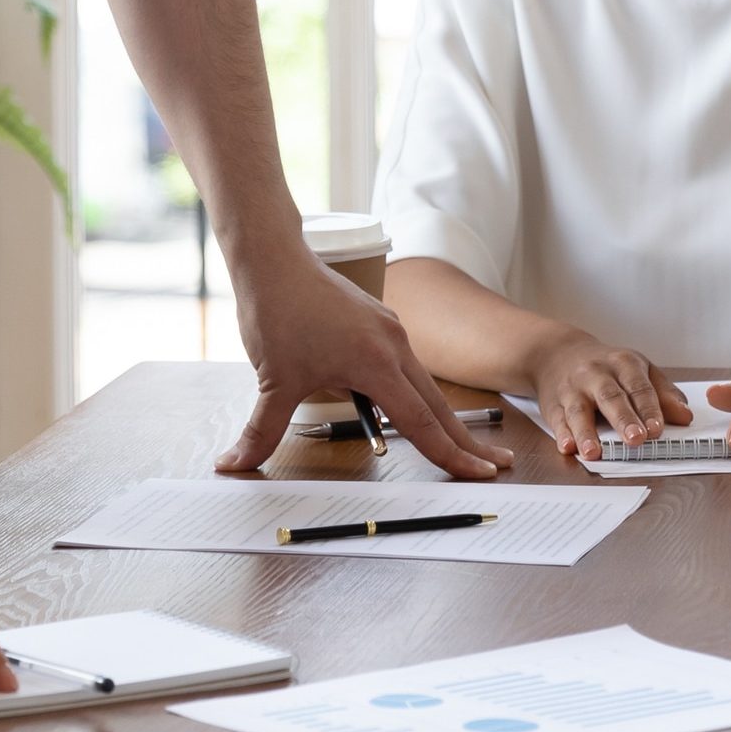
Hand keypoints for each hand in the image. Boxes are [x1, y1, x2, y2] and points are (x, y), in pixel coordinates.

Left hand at [220, 248, 511, 479]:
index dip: (450, 455)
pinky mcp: (380, 322)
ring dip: (443, 417)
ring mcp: (390, 331)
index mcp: (377, 363)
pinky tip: (412, 406)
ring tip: (464, 444)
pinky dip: (418, 391)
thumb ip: (261, 430)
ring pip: (424, 384)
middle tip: (497, 465)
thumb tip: (233, 464)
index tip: (478, 474)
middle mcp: (394, 345)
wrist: (273, 258)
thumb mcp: (272, 381)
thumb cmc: (278, 311)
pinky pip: (407, 365)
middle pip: (439, 405)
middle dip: (466, 441)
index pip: (421, 422)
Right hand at [525, 332, 688, 460]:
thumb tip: (685, 416)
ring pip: (579, 410)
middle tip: (636, 439)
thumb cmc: (606, 367)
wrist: (558, 353)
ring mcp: (572, 389)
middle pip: (611, 397)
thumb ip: (663, 394)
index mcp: (623, 364)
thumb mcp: (638, 370)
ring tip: (594, 452)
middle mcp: (596, 374)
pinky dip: (562, 434)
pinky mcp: (554, 404)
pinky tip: (568, 447)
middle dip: (623, 419)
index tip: (657, 429)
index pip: (639, 387)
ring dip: (586, 432)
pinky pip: (558, 420)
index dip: (649, 409)